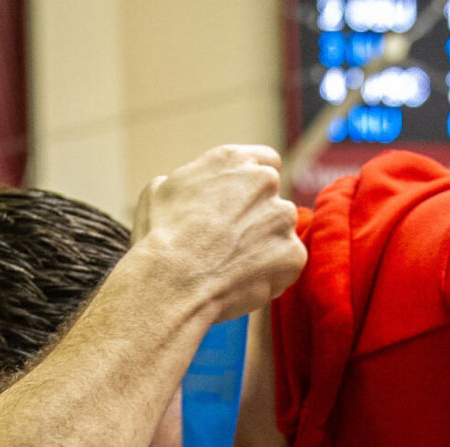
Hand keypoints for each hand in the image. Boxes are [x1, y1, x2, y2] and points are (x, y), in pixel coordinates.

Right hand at [131, 146, 306, 323]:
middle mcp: (264, 182)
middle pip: (273, 200)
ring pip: (281, 232)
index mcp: (233, 161)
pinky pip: (287, 264)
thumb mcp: (157, 191)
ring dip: (265, 247)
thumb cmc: (159, 238)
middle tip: (230, 244)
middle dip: (258, 219)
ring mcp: (282, 218)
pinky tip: (241, 282)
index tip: (240, 206)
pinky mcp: (292, 254)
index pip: (265, 163)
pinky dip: (272, 275)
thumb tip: (189, 190)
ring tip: (231, 267)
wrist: (172, 282)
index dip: (252, 188)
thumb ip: (186, 182)